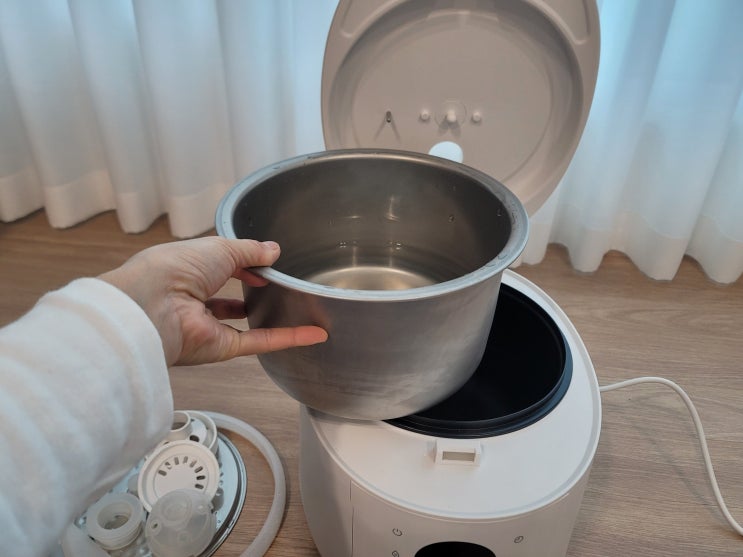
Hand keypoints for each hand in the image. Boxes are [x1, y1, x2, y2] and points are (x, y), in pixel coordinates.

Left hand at [99, 237, 327, 364]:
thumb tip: (273, 250)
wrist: (155, 306)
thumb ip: (250, 250)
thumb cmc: (176, 268)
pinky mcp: (222, 348)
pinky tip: (314, 333)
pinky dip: (287, 338)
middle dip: (251, 291)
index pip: (218, 267)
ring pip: (245, 323)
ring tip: (299, 310)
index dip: (242, 264)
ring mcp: (208, 326)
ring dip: (269, 318)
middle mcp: (195, 300)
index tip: (267, 262)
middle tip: (281, 285)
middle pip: (228, 298)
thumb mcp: (219, 247)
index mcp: (187, 270)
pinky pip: (259, 342)